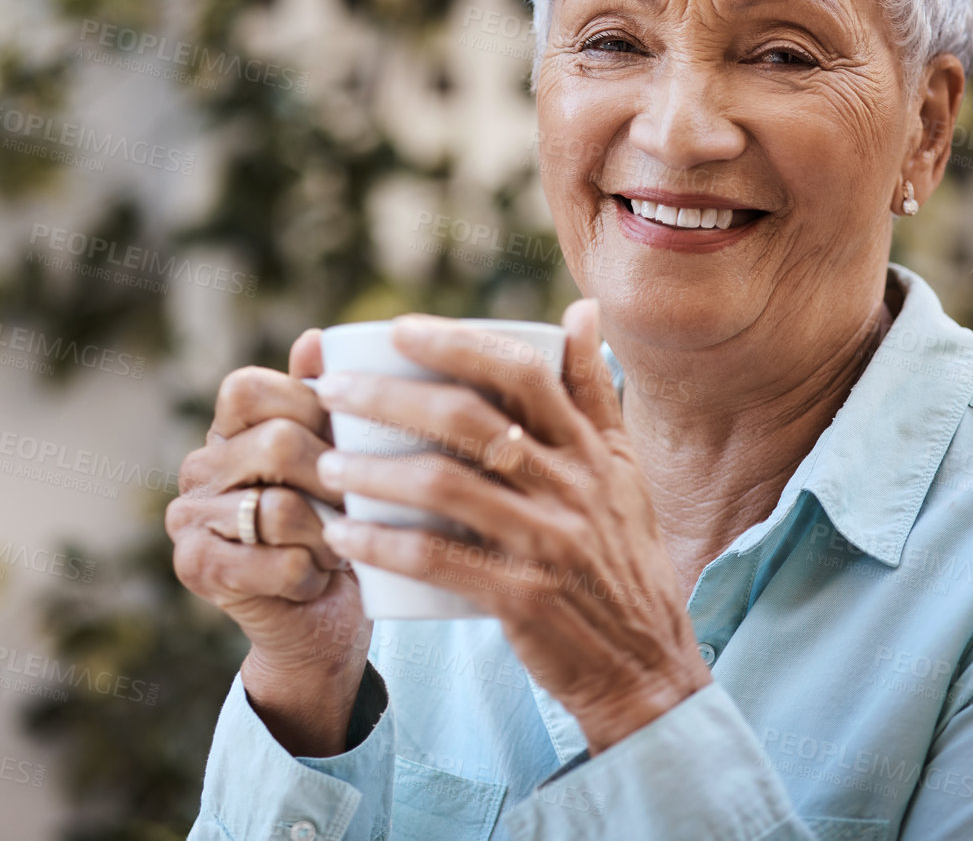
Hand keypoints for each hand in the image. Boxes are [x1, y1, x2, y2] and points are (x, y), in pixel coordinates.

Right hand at [166, 329, 370, 755]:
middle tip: (363, 503)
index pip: (248, 388)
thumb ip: (326, 400)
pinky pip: (278, 561)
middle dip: (337, 476)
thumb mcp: (341, 457)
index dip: (308, 406)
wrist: (324, 620)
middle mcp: (198, 467)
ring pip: (281, 508)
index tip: (349, 438)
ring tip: (342, 546)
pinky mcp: (196, 569)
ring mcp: (188, 519)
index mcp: (229, 429)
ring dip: (331, 533)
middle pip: (276, 444)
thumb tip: (318, 338)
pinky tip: (318, 579)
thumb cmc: (341, 527)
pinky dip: (314, 573)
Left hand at [312, 300, 711, 754]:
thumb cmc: (622, 560)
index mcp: (592, 449)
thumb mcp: (624, 470)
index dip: (458, 343)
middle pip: (469, 419)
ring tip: (328, 460)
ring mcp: (548, 542)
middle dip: (390, 396)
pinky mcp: (524, 597)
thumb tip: (581, 308)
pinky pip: (439, 560)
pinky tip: (343, 533)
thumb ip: (596, 393)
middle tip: (331, 389)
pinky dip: (383, 543)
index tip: (399, 328)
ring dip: (374, 469)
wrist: (645, 664)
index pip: (523, 372)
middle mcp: (573, 486)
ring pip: (445, 485)